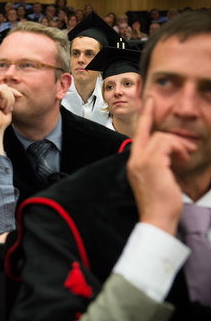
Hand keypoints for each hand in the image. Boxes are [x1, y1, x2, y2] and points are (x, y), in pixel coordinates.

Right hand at [0, 85, 21, 154]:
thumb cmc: (0, 122)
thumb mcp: (7, 108)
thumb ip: (9, 99)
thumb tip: (17, 93)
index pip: (3, 88)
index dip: (13, 92)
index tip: (20, 96)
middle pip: (4, 87)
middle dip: (11, 97)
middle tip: (9, 109)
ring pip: (4, 88)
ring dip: (9, 100)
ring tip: (5, 110)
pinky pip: (2, 90)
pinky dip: (6, 99)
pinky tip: (2, 108)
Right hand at [127, 98, 196, 234]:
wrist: (157, 219)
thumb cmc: (159, 204)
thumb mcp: (157, 180)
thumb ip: (157, 164)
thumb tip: (169, 154)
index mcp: (134, 164)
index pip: (138, 134)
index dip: (144, 116)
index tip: (148, 101)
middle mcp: (134, 160)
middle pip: (150, 133)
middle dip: (171, 137)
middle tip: (186, 148)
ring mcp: (141, 161)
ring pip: (161, 137)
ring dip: (178, 146)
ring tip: (185, 159)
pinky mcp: (152, 163)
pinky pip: (167, 143)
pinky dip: (178, 149)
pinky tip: (183, 159)